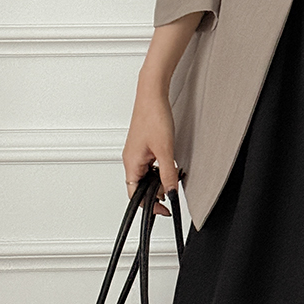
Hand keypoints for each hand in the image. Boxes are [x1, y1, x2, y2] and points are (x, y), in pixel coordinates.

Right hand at [123, 71, 178, 208]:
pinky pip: (150, 165)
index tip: (164, 210)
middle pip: (142, 187)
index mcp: (131, 164)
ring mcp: (136, 153)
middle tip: (172, 187)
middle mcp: (131, 160)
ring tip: (172, 170)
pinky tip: (169, 161)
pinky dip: (160, 167)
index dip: (150, 206)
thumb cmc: (153, 116)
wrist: (152, 93)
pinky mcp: (143, 146)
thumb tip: (171, 194)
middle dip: (158, 190)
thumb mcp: (165, 150)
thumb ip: (168, 176)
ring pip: (147, 176)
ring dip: (160, 178)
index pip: (136, 196)